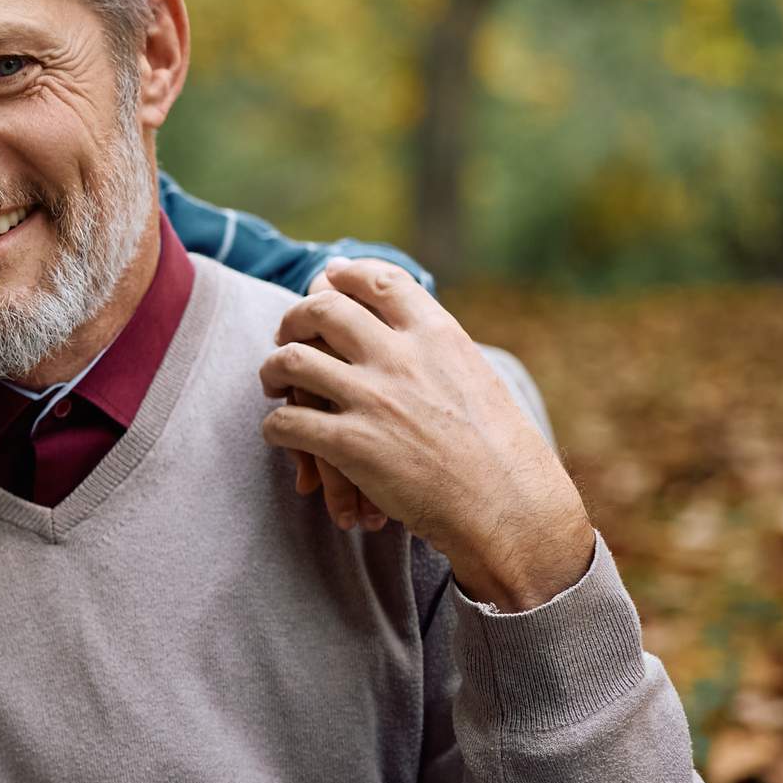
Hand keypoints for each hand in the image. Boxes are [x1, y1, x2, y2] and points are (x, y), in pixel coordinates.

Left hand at [258, 259, 594, 610]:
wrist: (509, 508)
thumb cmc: (501, 450)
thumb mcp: (476, 376)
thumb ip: (435, 347)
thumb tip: (406, 319)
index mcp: (437, 335)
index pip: (378, 279)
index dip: (343, 274)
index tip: (327, 279)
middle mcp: (402, 357)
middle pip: (323, 308)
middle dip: (294, 317)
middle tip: (286, 335)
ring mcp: (374, 398)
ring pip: (291, 359)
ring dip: (272, 370)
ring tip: (274, 384)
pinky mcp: (351, 444)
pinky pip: (285, 423)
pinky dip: (274, 428)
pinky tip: (281, 435)